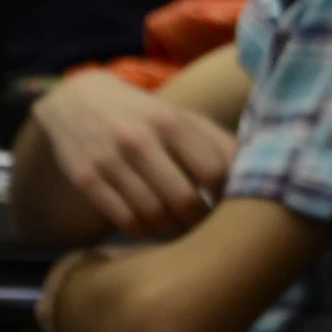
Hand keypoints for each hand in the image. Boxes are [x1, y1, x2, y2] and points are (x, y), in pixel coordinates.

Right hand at [26, 71, 236, 237]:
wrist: (78, 100)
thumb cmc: (146, 114)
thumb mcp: (183, 118)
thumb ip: (218, 143)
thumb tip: (254, 174)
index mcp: (171, 122)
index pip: (214, 171)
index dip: (228, 195)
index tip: (233, 206)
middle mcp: (139, 140)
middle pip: (184, 198)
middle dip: (202, 220)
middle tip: (210, 229)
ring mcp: (109, 161)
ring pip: (152, 214)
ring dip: (174, 230)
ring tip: (185, 231)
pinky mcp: (86, 179)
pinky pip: (123, 219)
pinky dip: (144, 230)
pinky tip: (154, 227)